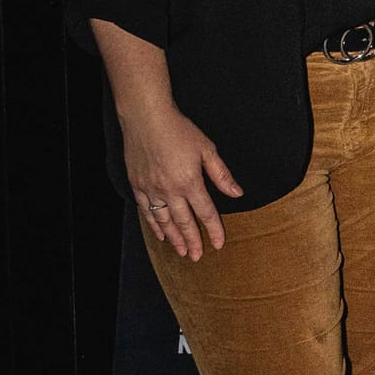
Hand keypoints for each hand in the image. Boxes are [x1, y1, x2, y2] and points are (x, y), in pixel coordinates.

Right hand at [121, 102, 241, 259]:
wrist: (146, 118)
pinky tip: (160, 234)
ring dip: (173, 238)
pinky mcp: (137, 185)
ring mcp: (151, 189)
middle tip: (196, 257)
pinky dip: (154, 225)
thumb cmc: (179, 130)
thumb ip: (221, 175)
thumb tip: (237, 193)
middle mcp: (169, 190)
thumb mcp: (207, 149)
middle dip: (192, 241)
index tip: (219, 244)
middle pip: (184, 222)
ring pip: (164, 220)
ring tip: (181, 251)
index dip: (213, 230)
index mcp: (189, 182)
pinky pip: (146, 211)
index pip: (206, 212)